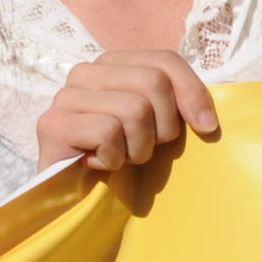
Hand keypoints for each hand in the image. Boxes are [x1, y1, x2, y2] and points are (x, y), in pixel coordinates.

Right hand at [32, 47, 215, 169]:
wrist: (76, 200)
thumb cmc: (121, 159)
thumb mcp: (156, 127)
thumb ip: (177, 105)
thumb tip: (208, 121)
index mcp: (112, 65)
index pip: (164, 60)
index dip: (192, 92)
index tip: (207, 128)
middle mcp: (85, 72)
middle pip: (153, 82)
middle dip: (163, 127)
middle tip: (144, 149)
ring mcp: (66, 96)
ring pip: (134, 109)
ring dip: (137, 149)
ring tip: (119, 158)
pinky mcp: (54, 124)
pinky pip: (108, 132)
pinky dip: (113, 159)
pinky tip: (98, 165)